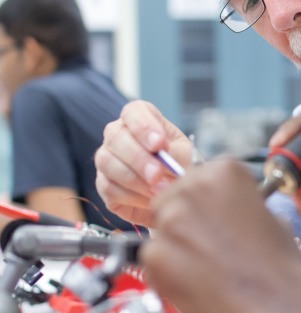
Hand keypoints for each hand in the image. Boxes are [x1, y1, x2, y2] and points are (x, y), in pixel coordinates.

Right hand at [95, 100, 191, 226]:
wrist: (173, 193)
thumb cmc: (178, 164)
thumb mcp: (184, 154)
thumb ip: (176, 153)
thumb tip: (163, 157)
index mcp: (140, 118)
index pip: (133, 112)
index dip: (144, 126)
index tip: (159, 143)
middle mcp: (117, 134)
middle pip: (117, 137)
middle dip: (139, 158)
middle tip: (158, 174)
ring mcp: (106, 158)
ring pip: (108, 162)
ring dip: (135, 179)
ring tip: (159, 190)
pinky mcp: (103, 183)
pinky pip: (109, 187)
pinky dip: (132, 196)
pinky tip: (150, 200)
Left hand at [140, 159, 300, 312]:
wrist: (276, 302)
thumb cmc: (277, 261)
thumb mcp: (265, 212)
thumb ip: (234, 202)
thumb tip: (218, 210)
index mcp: (222, 170)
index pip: (197, 177)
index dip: (204, 202)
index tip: (213, 218)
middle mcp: (192, 186)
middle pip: (172, 198)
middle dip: (184, 220)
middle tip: (206, 244)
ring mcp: (171, 219)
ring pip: (160, 229)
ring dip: (175, 245)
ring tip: (203, 266)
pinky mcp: (155, 254)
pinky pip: (152, 258)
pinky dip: (166, 271)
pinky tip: (193, 281)